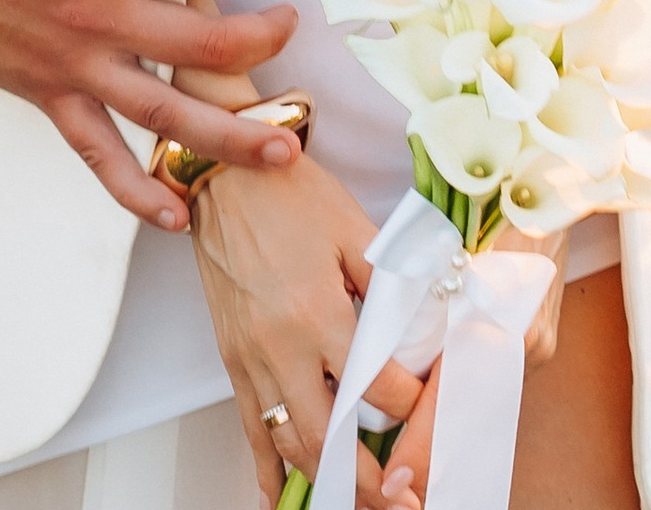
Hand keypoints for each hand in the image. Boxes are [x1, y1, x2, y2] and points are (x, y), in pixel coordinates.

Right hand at [0, 0, 300, 232]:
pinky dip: (137, 189)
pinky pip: (97, 154)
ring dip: (229, 134)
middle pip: (201, 45)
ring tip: (282, 152)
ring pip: (164, 112)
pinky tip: (175, 213)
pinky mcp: (43, 94)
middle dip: (257, 42)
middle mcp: (90, 16)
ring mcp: (69, 64)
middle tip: (286, 33)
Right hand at [190, 153, 427, 508]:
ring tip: (359, 502)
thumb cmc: (288, 192)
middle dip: (368, 481)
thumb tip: (425, 322)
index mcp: (318, 311)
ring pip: (289, 442)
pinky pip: (249, 426)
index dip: (410, 406)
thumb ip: (389, 281)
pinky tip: (278, 495)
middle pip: (329, 438)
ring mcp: (250, 356)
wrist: (222, 174)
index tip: (427, 409)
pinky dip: (265, 467)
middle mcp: (281, 344)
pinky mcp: (230, 357)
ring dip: (324, 481)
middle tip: (401, 500)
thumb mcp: (352, 226)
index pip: (376, 387)